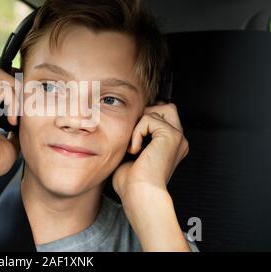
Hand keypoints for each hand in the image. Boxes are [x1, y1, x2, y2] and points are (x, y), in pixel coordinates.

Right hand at [0, 65, 21, 180]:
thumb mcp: (11, 143)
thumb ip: (18, 131)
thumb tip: (27, 126)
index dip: (14, 85)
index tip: (27, 103)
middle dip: (15, 79)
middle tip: (24, 100)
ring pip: (1, 73)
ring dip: (16, 91)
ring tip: (18, 113)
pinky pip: (2, 86)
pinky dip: (13, 100)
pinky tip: (11, 121)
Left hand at [111, 102, 190, 250]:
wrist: (139, 194)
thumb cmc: (132, 182)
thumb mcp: (131, 153)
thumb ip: (134, 136)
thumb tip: (125, 122)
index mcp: (170, 145)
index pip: (161, 116)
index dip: (143, 122)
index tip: (131, 140)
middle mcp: (177, 140)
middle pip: (165, 107)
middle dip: (146, 116)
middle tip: (135, 137)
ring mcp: (177, 137)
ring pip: (157, 109)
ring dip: (139, 125)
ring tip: (134, 146)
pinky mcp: (171, 135)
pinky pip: (149, 118)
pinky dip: (137, 132)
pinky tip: (136, 150)